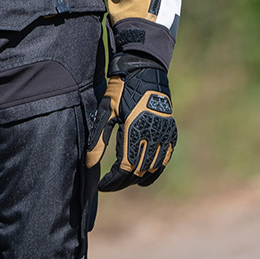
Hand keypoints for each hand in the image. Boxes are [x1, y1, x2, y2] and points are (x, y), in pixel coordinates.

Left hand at [86, 54, 176, 191]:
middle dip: (122, 182)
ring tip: (122, 182)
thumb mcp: (106, 112)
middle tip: (109, 185)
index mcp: (133, 132)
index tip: (102, 186)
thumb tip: (89, 164)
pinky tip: (143, 178)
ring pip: (152, 168)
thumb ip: (98, 139)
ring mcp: (164, 135)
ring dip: (137, 178)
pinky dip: (154, 171)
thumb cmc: (121, 90)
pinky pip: (164, 159)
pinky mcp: (170, 133)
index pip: (124, 168)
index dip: (113, 181)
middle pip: (138, 171)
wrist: (145, 72)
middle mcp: (151, 136)